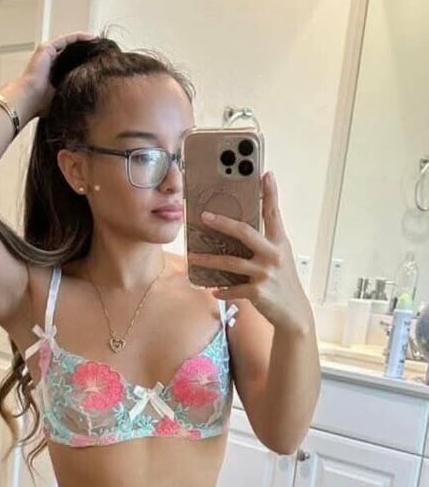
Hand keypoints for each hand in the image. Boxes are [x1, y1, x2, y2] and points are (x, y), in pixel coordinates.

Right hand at [18, 31, 96, 117]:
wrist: (30, 99)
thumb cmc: (42, 104)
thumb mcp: (64, 97)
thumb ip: (73, 94)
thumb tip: (93, 101)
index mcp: (53, 73)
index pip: (71, 63)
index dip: (84, 61)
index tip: (99, 62)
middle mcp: (50, 61)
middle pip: (72, 52)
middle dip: (86, 50)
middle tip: (101, 50)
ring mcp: (48, 53)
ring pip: (70, 43)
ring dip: (84, 42)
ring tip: (99, 42)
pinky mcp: (47, 48)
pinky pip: (67, 39)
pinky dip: (79, 37)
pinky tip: (92, 38)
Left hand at [187, 172, 312, 333]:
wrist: (294, 312)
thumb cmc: (283, 282)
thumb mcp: (280, 258)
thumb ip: (265, 244)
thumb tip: (240, 231)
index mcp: (280, 243)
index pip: (274, 213)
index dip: (270, 193)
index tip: (266, 174)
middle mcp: (273, 255)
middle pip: (244, 232)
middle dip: (222, 223)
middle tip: (204, 216)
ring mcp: (264, 273)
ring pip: (230, 262)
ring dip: (208, 261)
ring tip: (193, 258)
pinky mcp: (257, 292)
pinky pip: (232, 288)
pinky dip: (221, 290)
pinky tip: (212, 290)